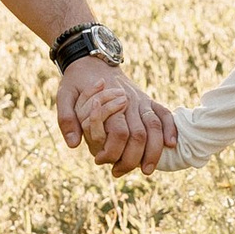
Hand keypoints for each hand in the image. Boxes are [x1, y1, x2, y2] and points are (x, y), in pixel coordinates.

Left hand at [58, 62, 176, 174]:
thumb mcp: (63, 95)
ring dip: (154, 151)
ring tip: (147, 170)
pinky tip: (171, 145)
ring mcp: (141, 100)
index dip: (113, 152)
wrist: (93, 60)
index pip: (119, 132)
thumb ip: (66, 118)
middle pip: (140, 134)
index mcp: (109, 101)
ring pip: (155, 126)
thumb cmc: (77, 81)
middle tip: (119, 173)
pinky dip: (170, 129)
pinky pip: (164, 113)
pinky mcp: (148, 100)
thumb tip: (73, 144)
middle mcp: (129, 101)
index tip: (100, 162)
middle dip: (134, 159)